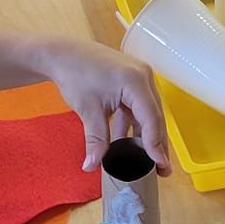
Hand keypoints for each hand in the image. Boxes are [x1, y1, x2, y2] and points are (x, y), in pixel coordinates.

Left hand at [39, 36, 172, 174]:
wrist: (62, 54)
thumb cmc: (75, 74)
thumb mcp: (88, 110)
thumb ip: (96, 139)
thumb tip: (92, 166)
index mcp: (136, 81)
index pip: (151, 117)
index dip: (155, 144)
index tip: (159, 165)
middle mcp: (143, 77)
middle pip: (155, 116)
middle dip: (157, 143)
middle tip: (162, 169)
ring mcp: (139, 77)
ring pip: (148, 112)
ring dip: (145, 135)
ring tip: (148, 159)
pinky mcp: (132, 80)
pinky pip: (138, 106)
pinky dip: (134, 123)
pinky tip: (127, 141)